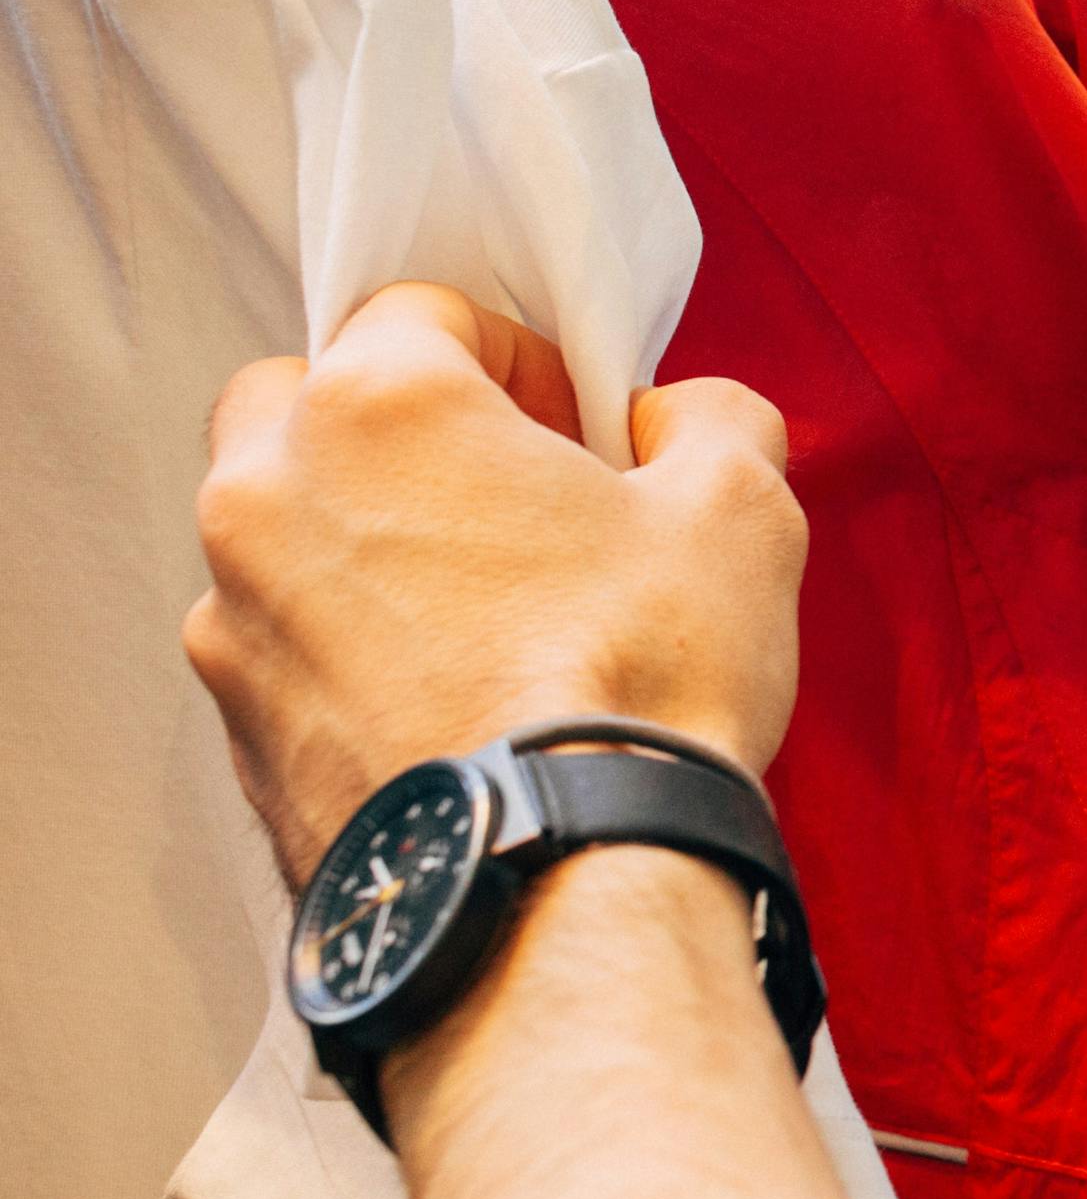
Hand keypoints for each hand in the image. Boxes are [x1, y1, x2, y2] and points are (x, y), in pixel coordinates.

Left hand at [185, 283, 809, 885]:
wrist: (557, 889)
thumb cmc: (637, 683)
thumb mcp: (739, 508)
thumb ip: (710, 422)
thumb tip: (676, 421)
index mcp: (377, 409)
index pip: (422, 309)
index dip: (517, 356)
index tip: (577, 428)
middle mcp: (269, 498)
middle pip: (305, 400)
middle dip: (397, 428)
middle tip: (508, 494)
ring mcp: (236, 621)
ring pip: (282, 528)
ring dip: (368, 539)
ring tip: (490, 612)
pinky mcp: (238, 731)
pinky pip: (286, 643)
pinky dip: (350, 646)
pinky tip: (455, 697)